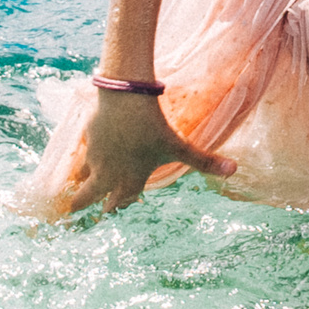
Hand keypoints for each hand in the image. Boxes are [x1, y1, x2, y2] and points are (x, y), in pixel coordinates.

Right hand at [62, 87, 234, 216]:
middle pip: (85, 197)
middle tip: (74, 209)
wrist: (125, 98)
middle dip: (82, 203)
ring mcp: (94, 156)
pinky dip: (85, 150)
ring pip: (82, 174)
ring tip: (79, 180)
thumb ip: (204, 161)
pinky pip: (83, 148)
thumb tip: (233, 170)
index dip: (116, 206)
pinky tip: (91, 144)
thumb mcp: (179, 145)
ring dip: (82, 178)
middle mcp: (107, 173)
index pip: (118, 203)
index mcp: (128, 181)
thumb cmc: (154, 127)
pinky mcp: (88, 136)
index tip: (113, 209)